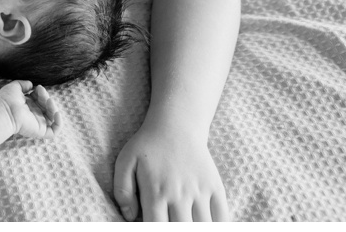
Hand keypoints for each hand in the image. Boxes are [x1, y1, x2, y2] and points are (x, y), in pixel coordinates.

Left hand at [0, 80, 59, 138]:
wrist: (5, 111)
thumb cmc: (7, 100)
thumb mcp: (15, 87)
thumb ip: (23, 84)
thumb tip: (31, 84)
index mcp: (28, 106)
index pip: (40, 100)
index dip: (42, 93)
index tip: (38, 87)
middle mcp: (33, 114)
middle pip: (47, 107)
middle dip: (46, 98)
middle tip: (41, 92)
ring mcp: (37, 123)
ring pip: (52, 117)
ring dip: (54, 108)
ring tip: (49, 100)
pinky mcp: (40, 131)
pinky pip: (54, 131)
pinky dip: (59, 122)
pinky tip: (56, 112)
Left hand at [114, 117, 229, 220]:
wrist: (177, 125)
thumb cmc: (148, 145)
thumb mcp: (125, 161)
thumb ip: (123, 190)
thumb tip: (129, 217)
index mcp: (155, 192)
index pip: (156, 228)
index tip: (154, 227)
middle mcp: (179, 195)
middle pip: (182, 230)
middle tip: (171, 223)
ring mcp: (200, 192)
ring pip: (203, 227)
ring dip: (196, 229)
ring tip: (185, 222)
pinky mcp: (216, 188)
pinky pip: (222, 218)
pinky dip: (218, 226)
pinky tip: (207, 225)